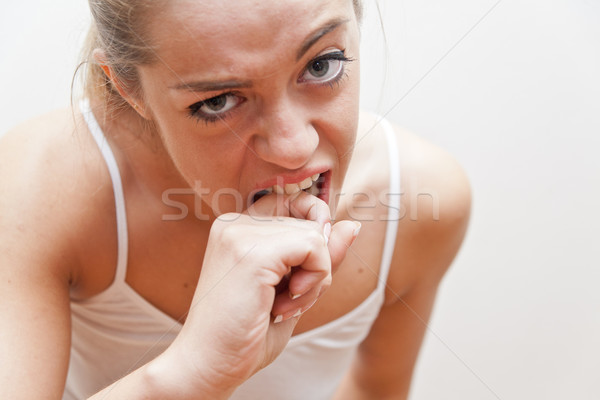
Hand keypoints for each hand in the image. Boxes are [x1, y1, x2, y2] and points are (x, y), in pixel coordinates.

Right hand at [156, 191, 358, 397]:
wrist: (207, 366)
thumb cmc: (246, 334)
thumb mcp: (293, 289)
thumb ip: (319, 256)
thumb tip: (351, 224)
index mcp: (237, 228)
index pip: (292, 202)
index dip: (313, 230)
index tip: (305, 270)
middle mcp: (235, 223)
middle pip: (309, 223)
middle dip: (315, 266)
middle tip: (289, 301)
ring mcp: (240, 233)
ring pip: (316, 235)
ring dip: (316, 279)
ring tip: (283, 306)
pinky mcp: (252, 252)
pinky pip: (314, 247)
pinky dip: (315, 280)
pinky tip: (286, 305)